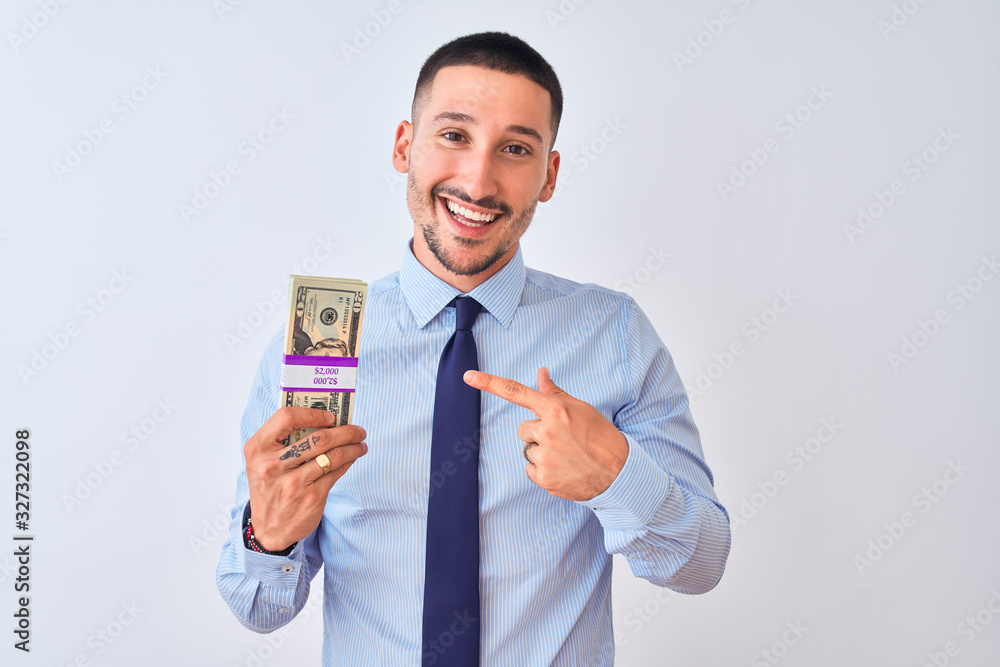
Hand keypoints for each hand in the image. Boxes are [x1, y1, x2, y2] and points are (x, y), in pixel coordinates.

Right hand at [244, 407, 367, 550]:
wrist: (269, 529)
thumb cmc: (270, 485)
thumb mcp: (263, 461)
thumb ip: (284, 440)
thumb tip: (327, 421)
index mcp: (258, 448)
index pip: (286, 417)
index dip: (312, 413)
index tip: (331, 416)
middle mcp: (272, 465)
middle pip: (319, 437)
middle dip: (345, 431)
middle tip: (358, 430)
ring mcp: (293, 483)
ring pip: (333, 455)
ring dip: (353, 447)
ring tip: (360, 443)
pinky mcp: (311, 497)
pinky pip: (336, 472)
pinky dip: (348, 462)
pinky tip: (352, 458)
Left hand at [464, 367, 627, 501]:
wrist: (618, 472)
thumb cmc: (600, 436)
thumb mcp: (581, 408)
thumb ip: (555, 393)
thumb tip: (540, 373)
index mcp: (555, 409)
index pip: (515, 392)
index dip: (488, 383)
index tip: (468, 376)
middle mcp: (546, 430)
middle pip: (523, 428)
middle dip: (538, 433)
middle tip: (564, 440)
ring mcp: (544, 455)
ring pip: (528, 449)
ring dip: (543, 452)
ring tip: (567, 455)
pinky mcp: (543, 477)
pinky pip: (531, 469)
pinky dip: (544, 470)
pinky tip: (564, 469)